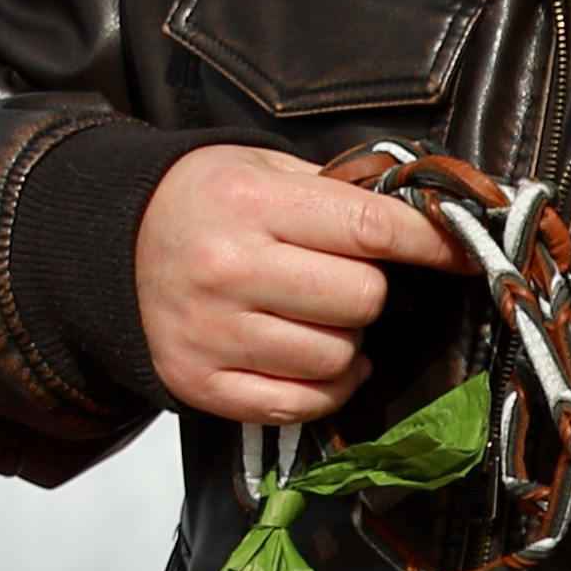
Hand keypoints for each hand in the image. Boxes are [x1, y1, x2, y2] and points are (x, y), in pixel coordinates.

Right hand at [142, 144, 460, 424]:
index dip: (429, 243)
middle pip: (361, 300)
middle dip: (370, 291)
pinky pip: (302, 404)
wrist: (110, 245)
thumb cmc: (203, 201)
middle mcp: (230, 269)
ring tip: (317, 316)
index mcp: (250, 203)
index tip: (460, 250)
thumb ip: (338, 191)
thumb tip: (428, 220)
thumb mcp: (262, 166)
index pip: (370, 229)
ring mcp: (214, 333)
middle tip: (345, 279)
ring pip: (338, 358)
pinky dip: (326, 388)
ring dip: (346, 342)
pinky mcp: (202, 383)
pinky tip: (316, 360)